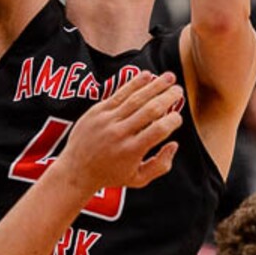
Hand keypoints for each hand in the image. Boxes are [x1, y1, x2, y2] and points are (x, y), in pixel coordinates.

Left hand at [57, 71, 182, 198]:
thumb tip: (174, 144)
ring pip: (135, 98)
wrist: (76, 170)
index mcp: (132, 151)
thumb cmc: (111, 175)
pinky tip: (147, 75)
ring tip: (170, 77)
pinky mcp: (98, 110)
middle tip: (179, 91)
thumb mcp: (138, 179)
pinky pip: (119, 93)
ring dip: (155, 85)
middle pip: (149, 110)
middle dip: (167, 98)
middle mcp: (120, 133)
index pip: (158, 130)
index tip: (178, 117)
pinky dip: (134, 83)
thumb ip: (160, 165)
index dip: (172, 121)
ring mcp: (108, 120)